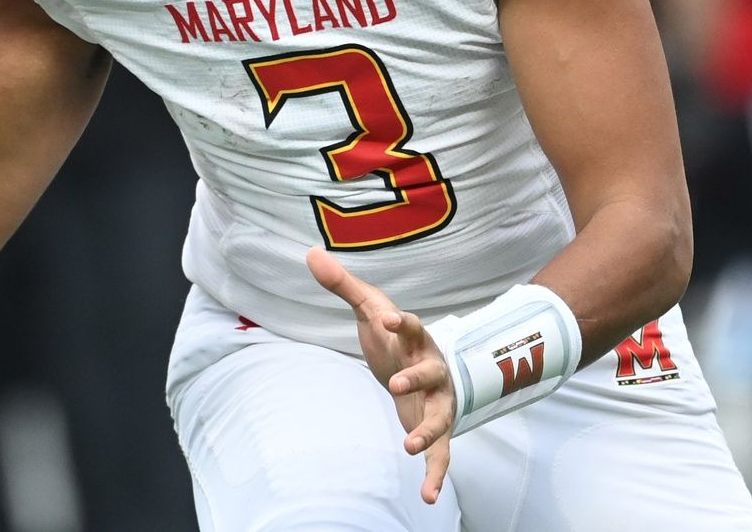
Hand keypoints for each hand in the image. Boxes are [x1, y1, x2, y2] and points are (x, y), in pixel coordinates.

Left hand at [308, 247, 454, 504]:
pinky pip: (441, 454)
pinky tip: (428, 498)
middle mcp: (433, 369)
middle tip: (396, 384)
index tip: (384, 318)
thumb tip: (310, 253)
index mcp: (415, 339)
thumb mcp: (370, 309)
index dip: (399, 322)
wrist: (421, 367)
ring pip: (440, 417)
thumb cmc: (393, 338)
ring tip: (409, 448)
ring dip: (427, 431)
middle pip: (431, 372)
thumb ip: (343, 285)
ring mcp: (438, 401)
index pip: (411, 325)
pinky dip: (436, 475)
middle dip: (416, 378)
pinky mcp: (436, 429)